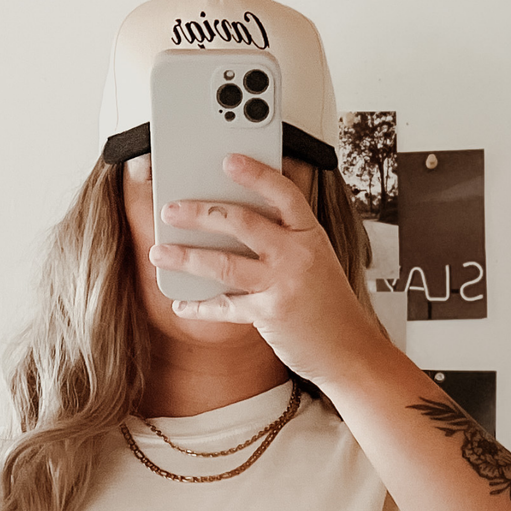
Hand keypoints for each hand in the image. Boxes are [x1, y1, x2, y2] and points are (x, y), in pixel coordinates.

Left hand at [151, 156, 376, 389]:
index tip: (228, 159)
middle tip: (171, 210)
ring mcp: (283, 284)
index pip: (282, 193)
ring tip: (160, 252)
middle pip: (242, 222)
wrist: (349, 351)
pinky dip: (200, 306)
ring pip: (225, 262)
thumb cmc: (330, 306)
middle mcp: (297, 254)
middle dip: (200, 213)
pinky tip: (182, 304)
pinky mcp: (270, 314)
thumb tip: (235, 225)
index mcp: (310, 234)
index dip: (255, 174)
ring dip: (187, 256)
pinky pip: (226, 306)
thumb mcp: (316, 261)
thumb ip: (285, 240)